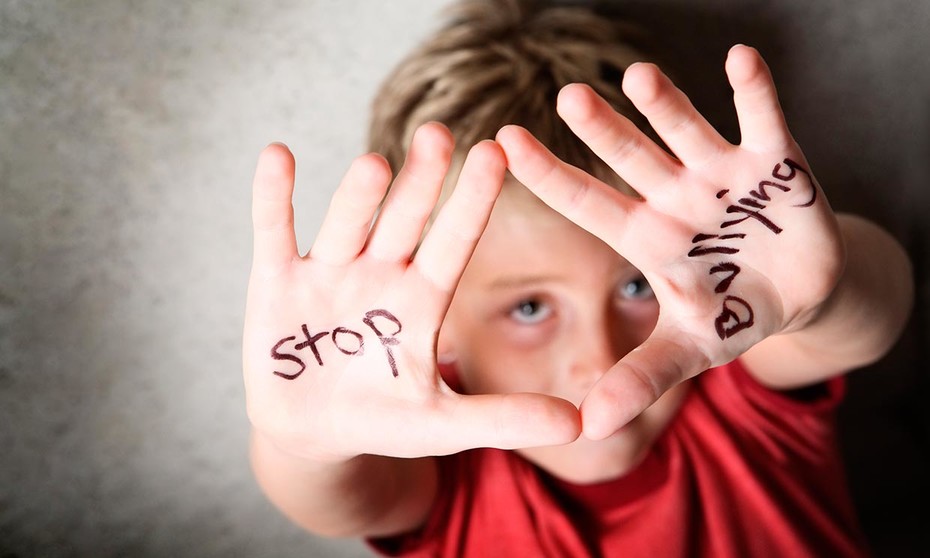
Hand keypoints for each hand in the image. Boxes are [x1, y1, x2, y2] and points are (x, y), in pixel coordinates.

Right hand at [243, 123, 579, 461]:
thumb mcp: (444, 424)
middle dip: (421, 182)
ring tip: (376, 165)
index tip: (497, 153)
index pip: (454, 241)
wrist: (314, 432)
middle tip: (441, 135)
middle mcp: (380, 273)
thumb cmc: (384, 420)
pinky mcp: (276, 281)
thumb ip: (506, 419)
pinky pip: (275, 233)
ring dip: (358, 196)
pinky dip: (274, 198)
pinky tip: (277, 156)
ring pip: (346, 224)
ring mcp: (328, 273)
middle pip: (404, 220)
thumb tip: (581, 425)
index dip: (472, 202)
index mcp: (424, 298)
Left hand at [496, 45, 844, 438]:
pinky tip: (740, 59)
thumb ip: (640, 379)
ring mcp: (723, 176)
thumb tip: (588, 429)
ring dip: (666, 106)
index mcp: (646, 236)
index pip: (586, 202)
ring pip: (686, 132)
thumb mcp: (688, 349)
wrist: (799, 294)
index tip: (502, 142)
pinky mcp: (777, 164)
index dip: (547, 176)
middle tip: (566, 98)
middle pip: (631, 159)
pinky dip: (755, 91)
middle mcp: (674, 197)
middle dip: (602, 132)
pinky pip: (764, 119)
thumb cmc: (732, 314)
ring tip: (638, 76)